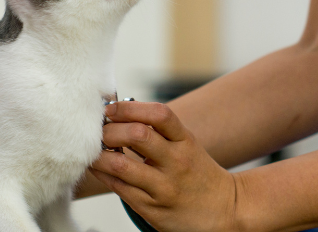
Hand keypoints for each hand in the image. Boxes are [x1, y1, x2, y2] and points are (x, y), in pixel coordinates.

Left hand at [91, 101, 240, 231]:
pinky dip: (103, 174)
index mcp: (185, 141)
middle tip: (98, 131)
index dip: (130, 107)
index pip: (159, 114)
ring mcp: (164, 187)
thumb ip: (158, 132)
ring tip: (93, 150)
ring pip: (121, 165)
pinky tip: (99, 167)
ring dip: (99, 154)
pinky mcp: (152, 209)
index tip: (111, 108)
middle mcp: (177, 162)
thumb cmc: (197, 173)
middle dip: (110, 130)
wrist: (225, 210)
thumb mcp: (186, 146)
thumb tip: (118, 115)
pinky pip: (119, 188)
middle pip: (137, 135)